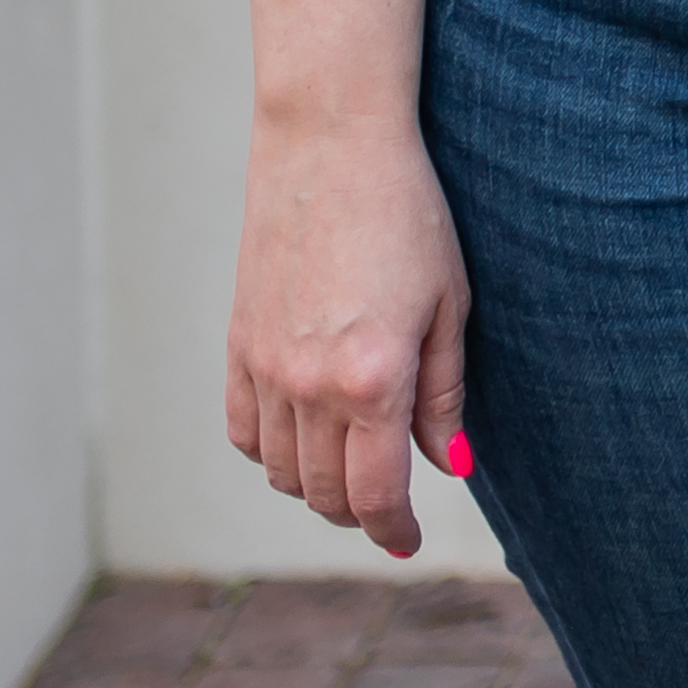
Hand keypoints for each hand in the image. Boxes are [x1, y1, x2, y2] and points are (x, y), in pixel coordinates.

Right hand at [228, 115, 472, 557]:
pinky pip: (244, 429)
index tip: (405, 542)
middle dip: (358, 513)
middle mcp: (308, 384)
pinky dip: (270, 450)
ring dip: (315, 486)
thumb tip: (448, 464)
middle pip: (323, 492)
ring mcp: (264, 366)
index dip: (392, 529)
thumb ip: (444, 394)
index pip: (374, 493)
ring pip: (280, 469)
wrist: (330, 145)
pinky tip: (301, 438)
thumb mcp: (450, 303)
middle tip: (387, 510)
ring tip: (350, 472)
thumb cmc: (409, 214)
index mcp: (370, 379)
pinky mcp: (238, 343)